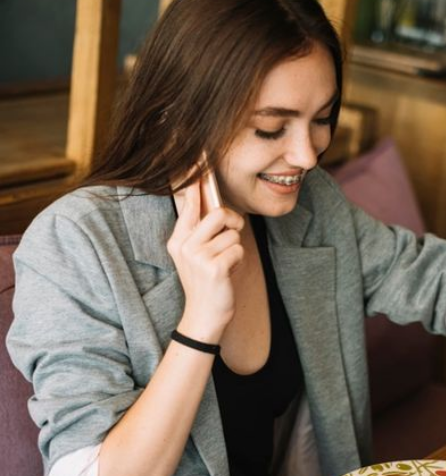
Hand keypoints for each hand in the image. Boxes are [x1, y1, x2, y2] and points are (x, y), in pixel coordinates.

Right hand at [167, 180, 244, 342]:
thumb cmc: (205, 282)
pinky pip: (238, 249)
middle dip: (233, 222)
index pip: (188, 205)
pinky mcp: (214, 268)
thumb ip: (199, 230)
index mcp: (178, 239)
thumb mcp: (195, 255)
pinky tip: (229, 272)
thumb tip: (212, 203)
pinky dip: (239, 260)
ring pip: (232, 234)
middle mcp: (184, 246)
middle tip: (232, 234)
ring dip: (235, 247)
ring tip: (226, 262)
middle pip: (218, 214)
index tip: (199, 159)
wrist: (204, 316)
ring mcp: (198, 257)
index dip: (196, 182)